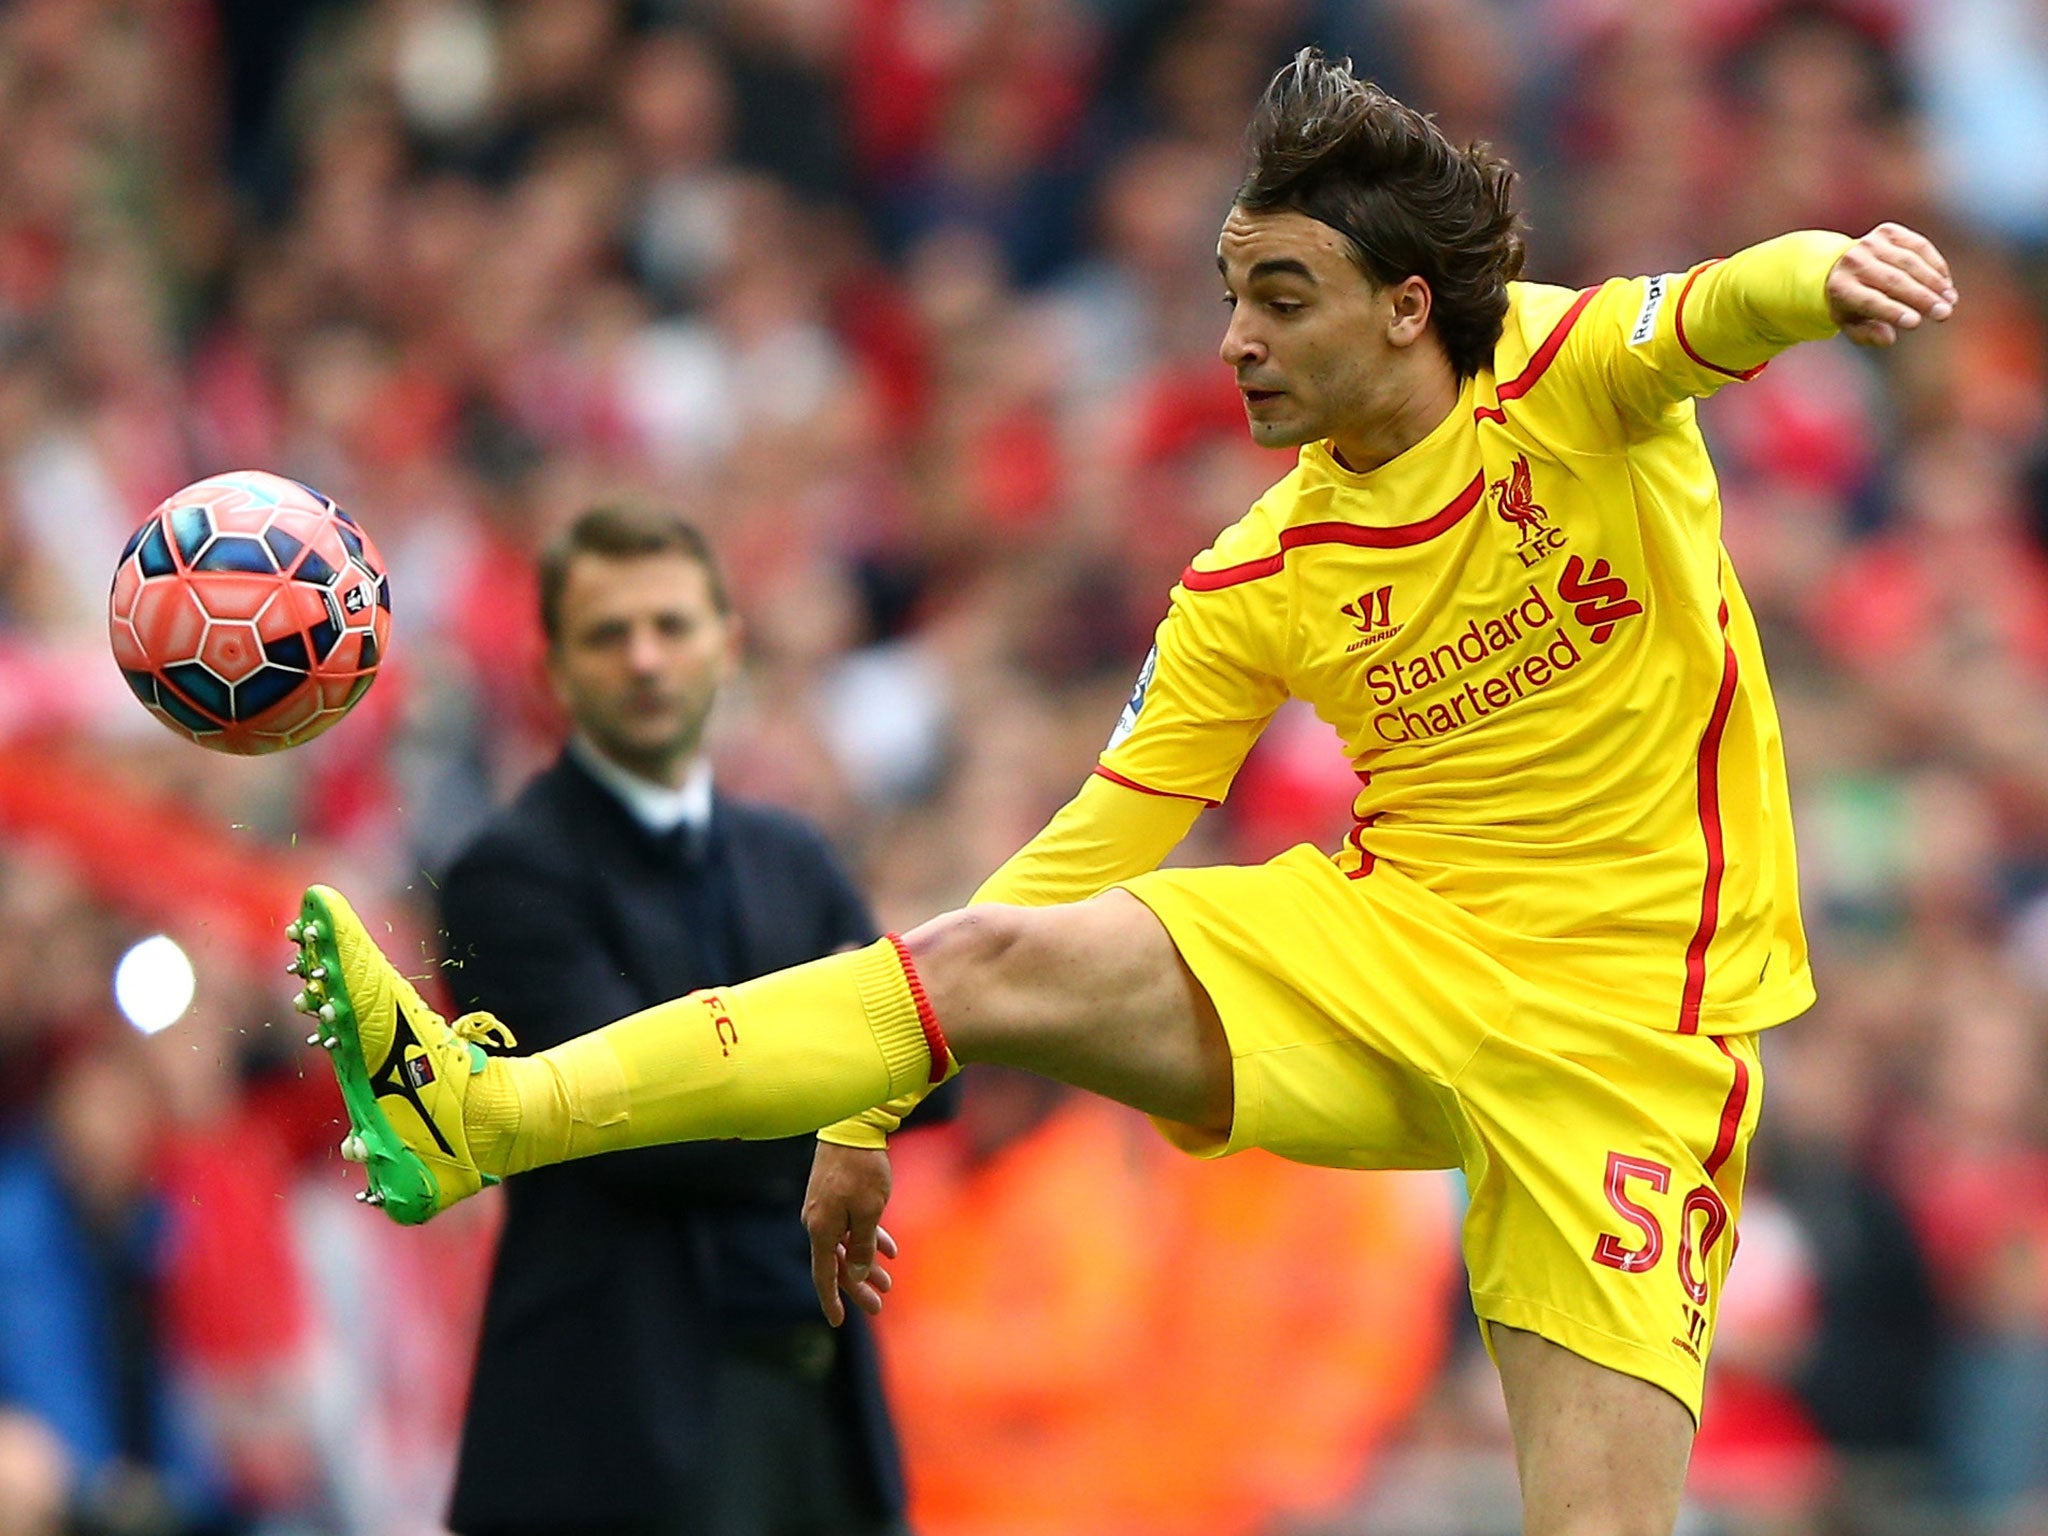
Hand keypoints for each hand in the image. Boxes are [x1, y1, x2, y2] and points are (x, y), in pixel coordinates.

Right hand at [803, 1141, 897, 1325]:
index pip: (824, 1274)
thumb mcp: (869, 1211)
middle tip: (878, 1307)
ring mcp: (826, 1209)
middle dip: (859, 1287)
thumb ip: (863, 1246)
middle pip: (838, 1264)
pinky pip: (851, 1226)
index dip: (832, 1300)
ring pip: (846, 1246)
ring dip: (867, 1264)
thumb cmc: (862, 1170)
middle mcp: (818, 1222)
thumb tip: (860, 1274)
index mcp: (821, 1229)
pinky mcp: (835, 1196)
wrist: (853, 1127)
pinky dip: (869, 1239)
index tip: (838, 1321)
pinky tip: (891, 1250)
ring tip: (889, 1282)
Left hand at [1826, 222, 1956, 346]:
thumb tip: (1888, 338)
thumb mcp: (1852, 325)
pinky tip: (1945, 284)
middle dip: (1922, 298)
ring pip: (1910, 262)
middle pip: (1893, 281)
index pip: (1870, 300)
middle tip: (1944, 314)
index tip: (1916, 322)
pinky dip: (1935, 265)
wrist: (1842, 267)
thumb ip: (1867, 335)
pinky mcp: (1888, 231)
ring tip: (1950, 300)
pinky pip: (1919, 247)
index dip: (1893, 311)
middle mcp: (1853, 261)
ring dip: (1934, 282)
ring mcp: (1871, 243)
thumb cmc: (1851, 304)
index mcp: (1840, 287)